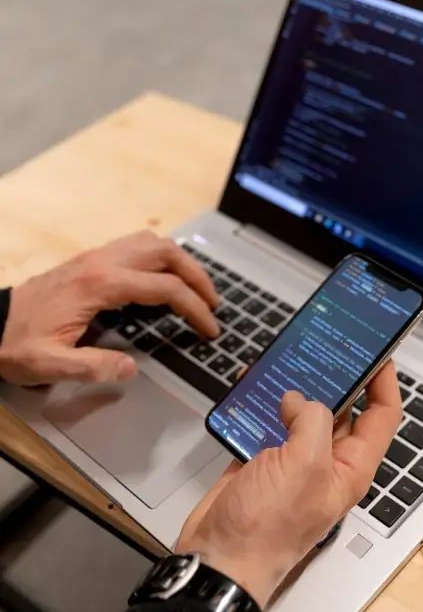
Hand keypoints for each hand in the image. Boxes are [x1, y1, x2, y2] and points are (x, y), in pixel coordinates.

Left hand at [0, 231, 219, 385]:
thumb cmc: (16, 344)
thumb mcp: (50, 365)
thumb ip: (92, 367)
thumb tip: (130, 368)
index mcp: (99, 286)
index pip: (164, 288)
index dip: (194, 309)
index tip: (209, 329)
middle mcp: (101, 262)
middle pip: (166, 253)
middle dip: (198, 277)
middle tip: (213, 304)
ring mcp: (96, 256)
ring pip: (152, 243)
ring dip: (181, 262)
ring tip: (196, 289)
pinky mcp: (90, 259)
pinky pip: (137, 246)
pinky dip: (161, 258)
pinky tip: (164, 279)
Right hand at [177, 364, 401, 607]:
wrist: (218, 561)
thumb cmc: (266, 529)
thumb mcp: (303, 466)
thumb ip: (311, 423)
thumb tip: (299, 400)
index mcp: (350, 469)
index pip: (382, 417)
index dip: (384, 382)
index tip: (379, 351)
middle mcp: (326, 465)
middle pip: (341, 410)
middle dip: (335, 377)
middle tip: (326, 345)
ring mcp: (292, 464)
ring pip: (300, 414)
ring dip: (293, 388)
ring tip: (285, 359)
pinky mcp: (259, 464)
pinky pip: (266, 424)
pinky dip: (258, 405)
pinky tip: (249, 387)